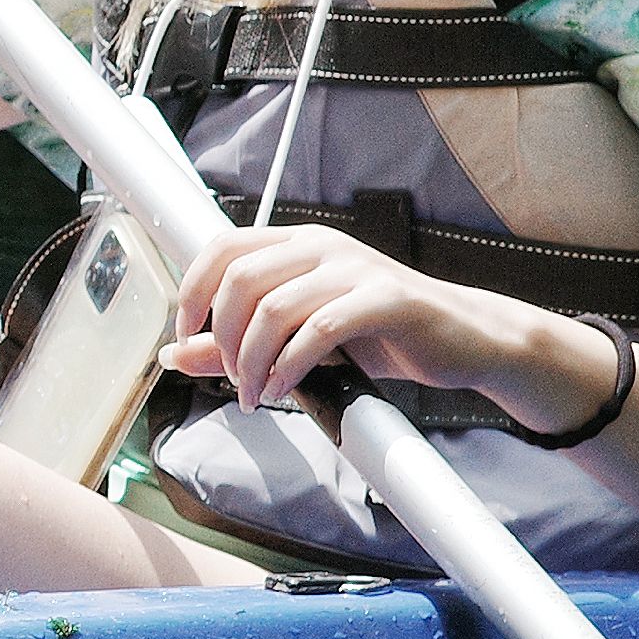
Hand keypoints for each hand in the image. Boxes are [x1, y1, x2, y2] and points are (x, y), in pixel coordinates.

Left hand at [165, 223, 594, 425]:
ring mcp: (355, 269)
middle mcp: (322, 246)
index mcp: (298, 245)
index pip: (221, 247)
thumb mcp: (300, 337)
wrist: (464, 339)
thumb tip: (174, 355)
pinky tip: (287, 388)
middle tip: (233, 379)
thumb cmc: (382, 335)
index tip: (187, 339)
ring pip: (273, 307)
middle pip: (239, 279)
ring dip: (252, 361)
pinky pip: (321, 329)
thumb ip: (239, 342)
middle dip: (221, 338)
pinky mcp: (387, 298)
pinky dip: (291, 365)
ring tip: (258, 394)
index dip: (192, 293)